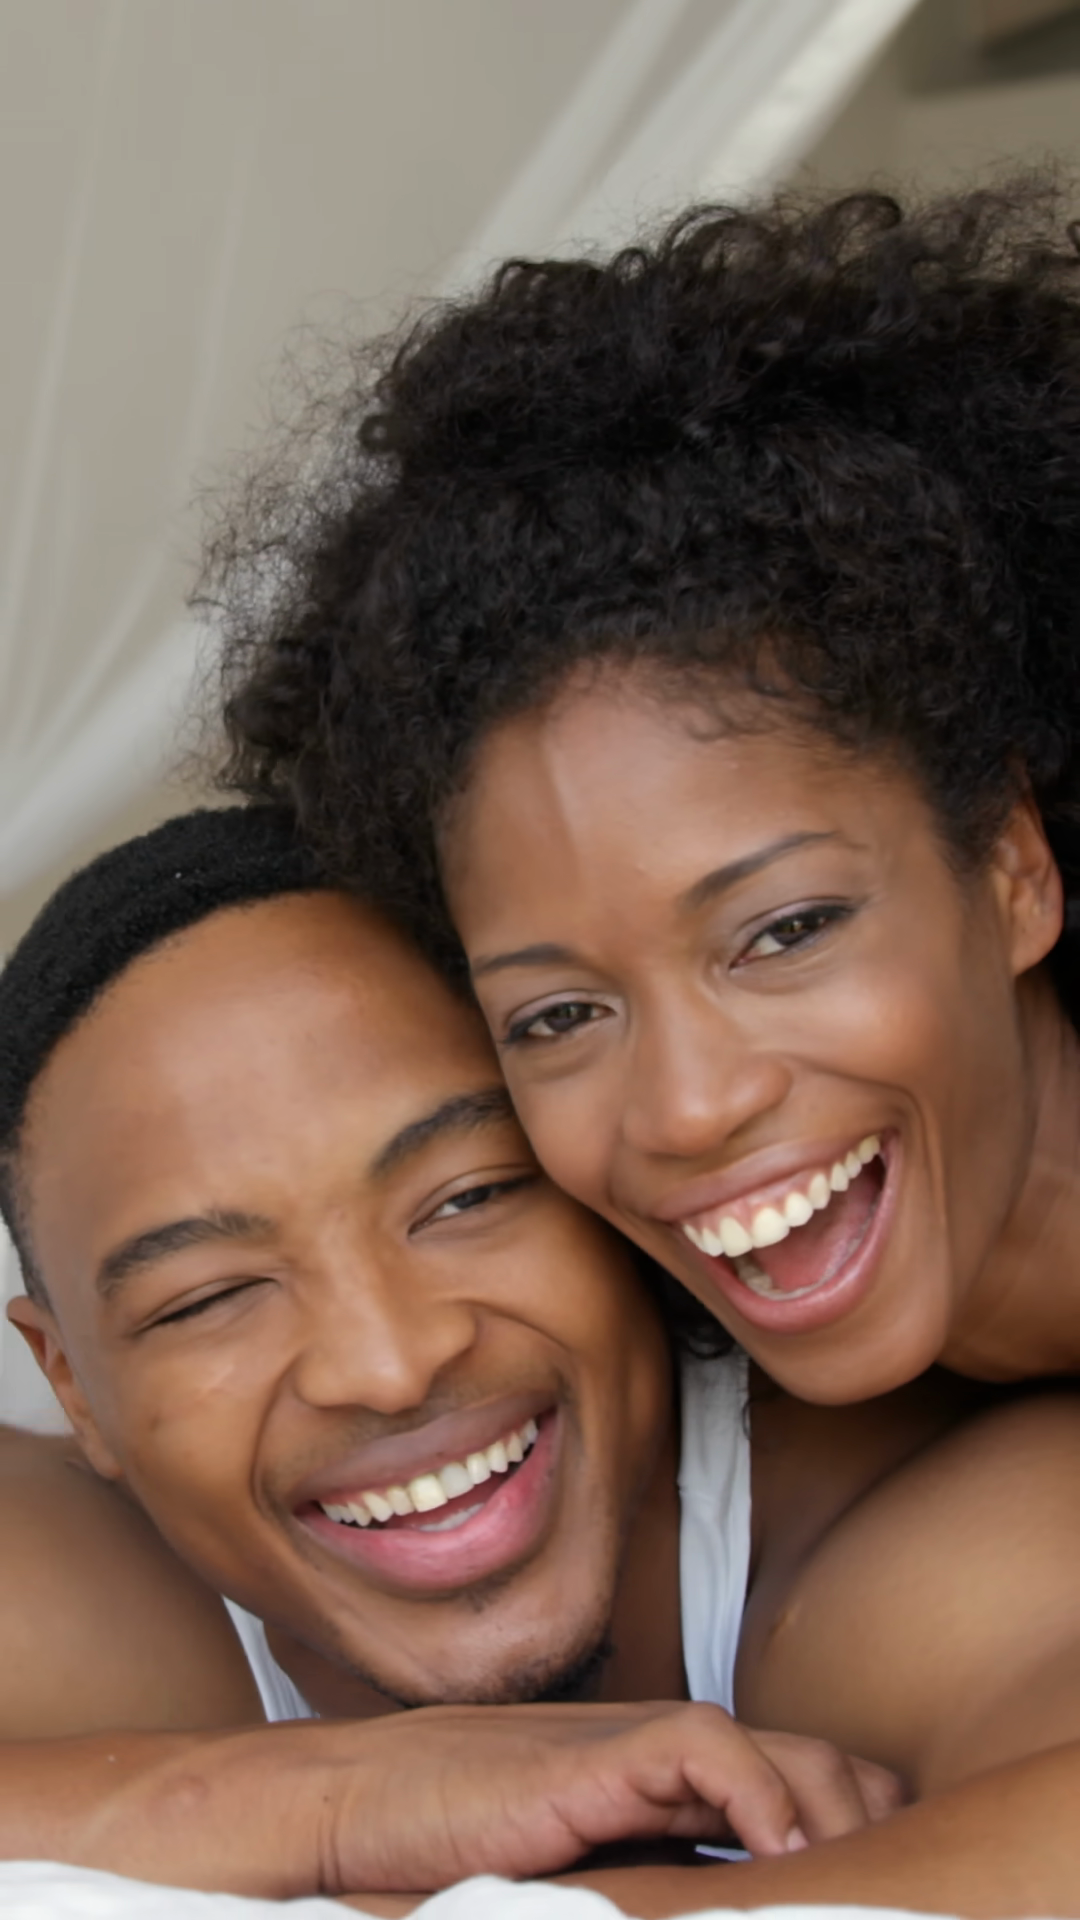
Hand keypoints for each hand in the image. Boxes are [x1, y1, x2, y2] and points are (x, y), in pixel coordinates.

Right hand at [309, 1700, 901, 1892]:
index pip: (805, 1788)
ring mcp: (632, 1746)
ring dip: (833, 1818)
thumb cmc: (441, 1849)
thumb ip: (648, 1879)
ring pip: (781, 1750)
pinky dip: (759, 1797)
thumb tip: (713, 1910)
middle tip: (887, 1896)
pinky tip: (775, 1858)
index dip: (858, 1834)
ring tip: (849, 1886)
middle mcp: (665, 1756)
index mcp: (668, 1789)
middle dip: (870, 1826)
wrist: (348, 1807)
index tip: (880, 1895)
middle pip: (818, 1764)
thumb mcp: (578, 1873)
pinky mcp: (596, 1754)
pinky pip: (706, 1745)